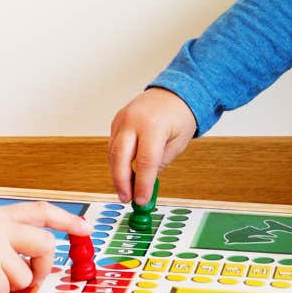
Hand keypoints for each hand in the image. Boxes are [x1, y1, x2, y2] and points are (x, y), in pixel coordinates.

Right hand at [0, 201, 91, 292]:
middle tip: (28, 277)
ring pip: (24, 277)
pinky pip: (3, 291)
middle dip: (41, 267)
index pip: (40, 211)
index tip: (86, 229)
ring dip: (7, 286)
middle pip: (44, 247)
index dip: (67, 220)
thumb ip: (3, 239)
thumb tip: (34, 261)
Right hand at [108, 87, 197, 204]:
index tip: (141, 199)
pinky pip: (112, 144)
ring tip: (125, 190)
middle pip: (120, 157)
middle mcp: (134, 120)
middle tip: (126, 198)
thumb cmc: (179, 116)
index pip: (145, 162)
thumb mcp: (178, 142)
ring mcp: (122, 119)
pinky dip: (116, 160)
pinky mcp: (117, 121)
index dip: (142, 184)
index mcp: (153, 125)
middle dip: (121, 181)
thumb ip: (161, 162)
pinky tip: (123, 172)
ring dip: (117, 173)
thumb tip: (146, 183)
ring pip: (113, 152)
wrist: (172, 93)